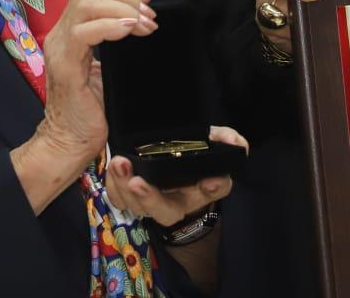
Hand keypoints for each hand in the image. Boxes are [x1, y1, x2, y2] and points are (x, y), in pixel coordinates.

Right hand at [12, 0, 155, 212]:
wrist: (70, 143)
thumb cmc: (91, 110)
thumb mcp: (107, 68)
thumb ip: (114, 44)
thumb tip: (143, 23)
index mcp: (69, 33)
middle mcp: (59, 35)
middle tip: (150, 15)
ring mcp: (59, 48)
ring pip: (85, 4)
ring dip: (122, 9)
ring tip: (145, 25)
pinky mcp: (65, 66)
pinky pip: (84, 32)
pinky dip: (111, 26)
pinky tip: (130, 30)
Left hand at [103, 126, 248, 226]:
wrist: (169, 156)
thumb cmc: (192, 150)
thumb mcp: (212, 140)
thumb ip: (226, 139)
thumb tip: (236, 143)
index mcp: (202, 188)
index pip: (213, 190)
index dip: (214, 187)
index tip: (211, 180)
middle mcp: (176, 201)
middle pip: (165, 210)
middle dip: (151, 198)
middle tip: (138, 182)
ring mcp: (151, 200)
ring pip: (137, 206)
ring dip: (125, 188)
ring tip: (120, 165)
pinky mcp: (129, 194)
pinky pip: (119, 197)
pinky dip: (113, 185)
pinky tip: (112, 167)